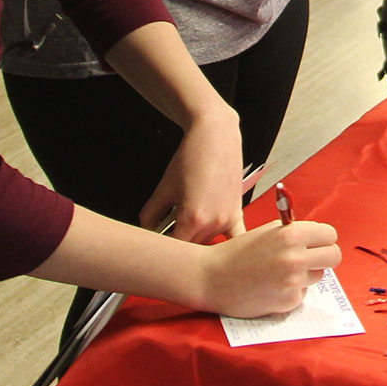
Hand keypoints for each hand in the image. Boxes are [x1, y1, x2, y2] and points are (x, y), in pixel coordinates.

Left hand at [142, 105, 248, 243]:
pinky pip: (234, 238)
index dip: (163, 249)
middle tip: (169, 230)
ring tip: (189, 220)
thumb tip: (149, 230)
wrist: (216, 136)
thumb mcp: (163, 188)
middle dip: (179, 241)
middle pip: (191, 248)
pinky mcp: (237, 213)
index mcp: (192, 219)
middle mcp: (214, 223)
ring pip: (208, 243)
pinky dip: (224, 243)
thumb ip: (150, 216)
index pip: (173, 249)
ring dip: (198, 238)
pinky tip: (216, 241)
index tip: (157, 244)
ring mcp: (228, 219)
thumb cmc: (191, 158)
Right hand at [196, 218, 341, 317]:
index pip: (329, 234)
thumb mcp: (267, 232)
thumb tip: (318, 235)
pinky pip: (302, 293)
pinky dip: (292, 291)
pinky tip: (271, 287)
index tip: (317, 243)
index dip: (323, 239)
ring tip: (281, 273)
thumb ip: (293, 231)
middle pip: (334, 256)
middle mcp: (296, 257)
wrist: (211, 278)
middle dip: (325, 257)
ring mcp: (293, 281)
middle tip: (312, 259)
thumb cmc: (236, 253)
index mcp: (291, 234)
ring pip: (318, 276)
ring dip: (306, 275)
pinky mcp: (288, 301)